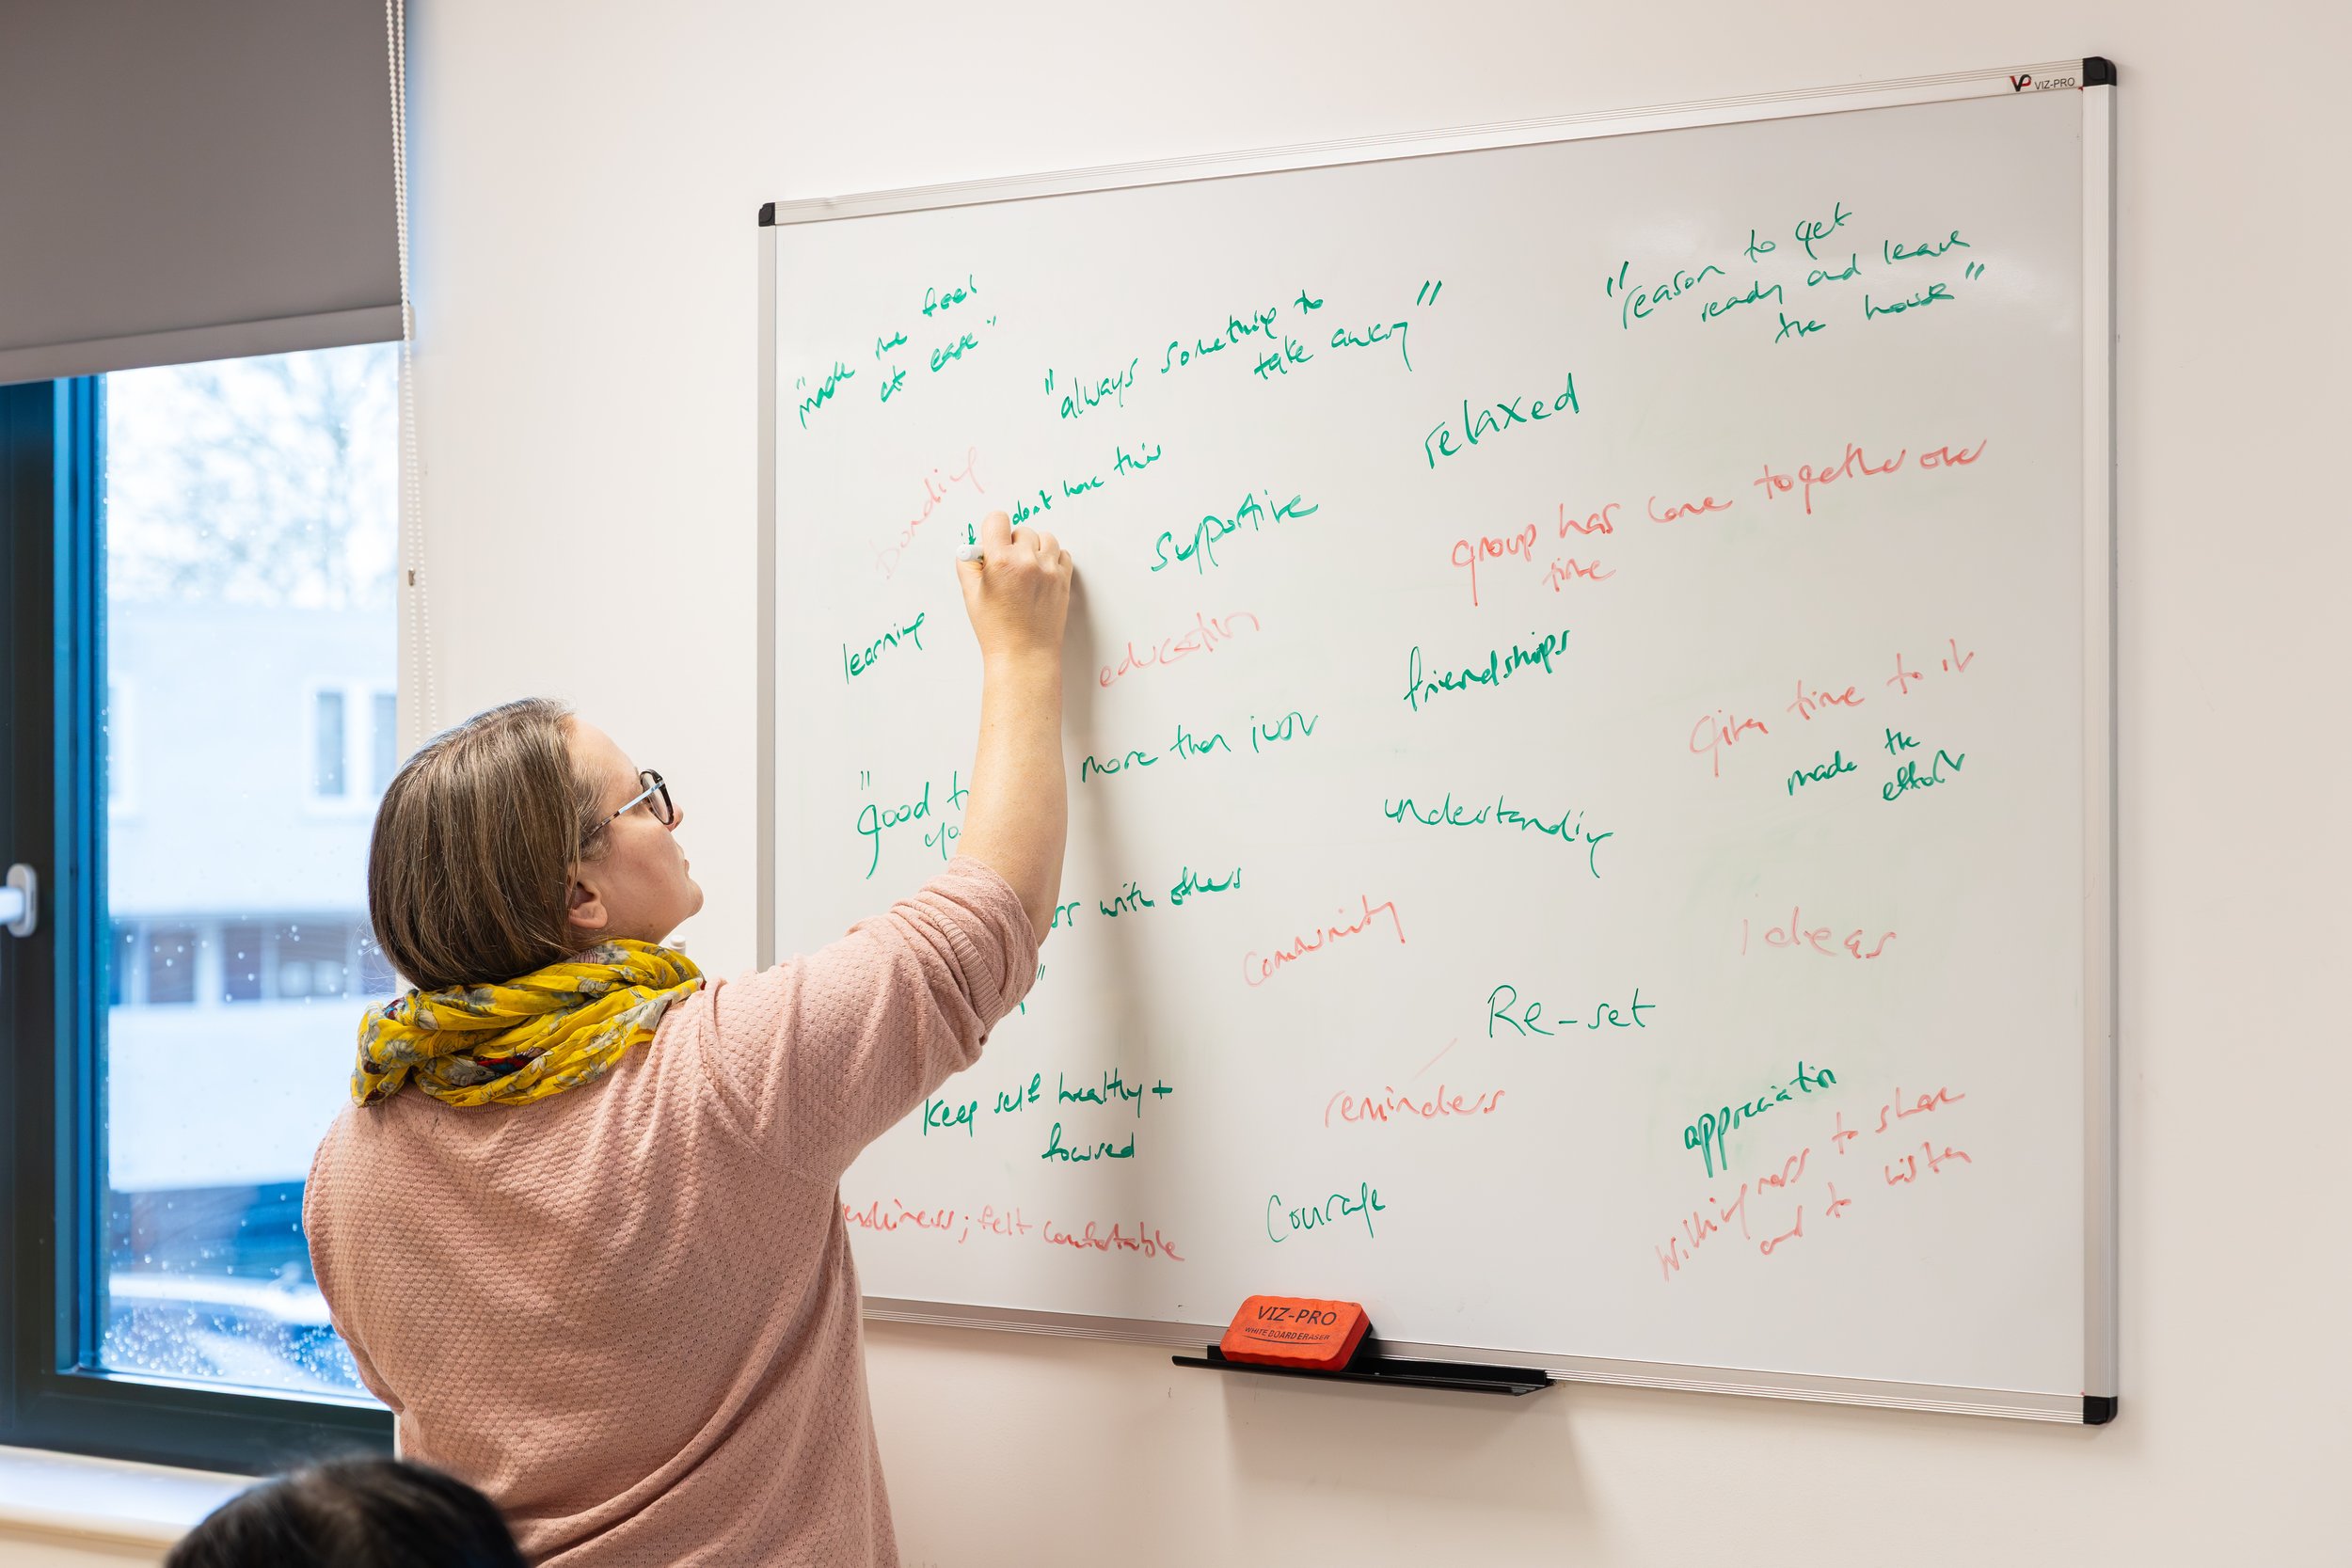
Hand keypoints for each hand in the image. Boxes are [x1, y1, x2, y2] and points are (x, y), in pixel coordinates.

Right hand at [955, 510, 1071, 667]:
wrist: (1024, 655)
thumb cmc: (996, 629)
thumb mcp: (970, 594)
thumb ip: (969, 564)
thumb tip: (974, 547)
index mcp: (1001, 561)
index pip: (997, 520)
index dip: (992, 529)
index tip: (993, 541)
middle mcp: (1027, 561)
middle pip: (1021, 530)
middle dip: (1012, 544)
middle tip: (1007, 566)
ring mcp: (1049, 570)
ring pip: (1045, 538)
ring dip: (1035, 548)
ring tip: (1026, 569)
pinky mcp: (1064, 579)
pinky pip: (1062, 553)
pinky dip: (1052, 558)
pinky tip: (1041, 574)